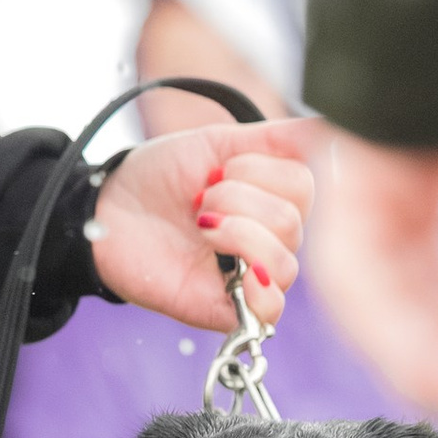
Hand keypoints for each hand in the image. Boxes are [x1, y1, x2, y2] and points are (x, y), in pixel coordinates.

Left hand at [89, 120, 315, 334]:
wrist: (107, 210)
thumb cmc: (158, 176)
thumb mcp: (217, 143)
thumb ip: (275, 138)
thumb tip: (330, 127)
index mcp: (274, 199)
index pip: (306, 185)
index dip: (259, 171)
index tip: (218, 171)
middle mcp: (271, 239)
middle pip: (295, 221)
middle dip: (238, 200)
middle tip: (199, 201)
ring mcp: (253, 276)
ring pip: (286, 262)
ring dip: (237, 234)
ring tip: (200, 229)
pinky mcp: (230, 310)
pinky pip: (272, 309)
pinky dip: (258, 288)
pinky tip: (231, 271)